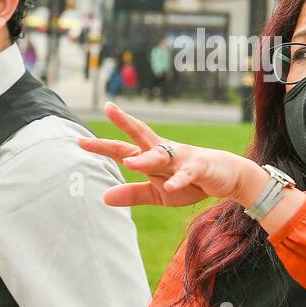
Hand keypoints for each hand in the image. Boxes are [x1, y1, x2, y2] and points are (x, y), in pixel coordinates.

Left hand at [78, 102, 263, 208]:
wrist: (226, 178)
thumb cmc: (189, 182)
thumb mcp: (157, 193)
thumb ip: (132, 194)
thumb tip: (103, 197)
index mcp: (152, 157)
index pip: (123, 149)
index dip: (102, 145)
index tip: (79, 140)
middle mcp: (164, 152)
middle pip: (141, 136)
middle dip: (124, 123)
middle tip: (109, 109)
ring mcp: (182, 158)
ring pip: (161, 155)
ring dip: (145, 159)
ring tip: (128, 162)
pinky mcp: (199, 169)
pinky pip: (187, 174)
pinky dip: (179, 181)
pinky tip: (172, 187)